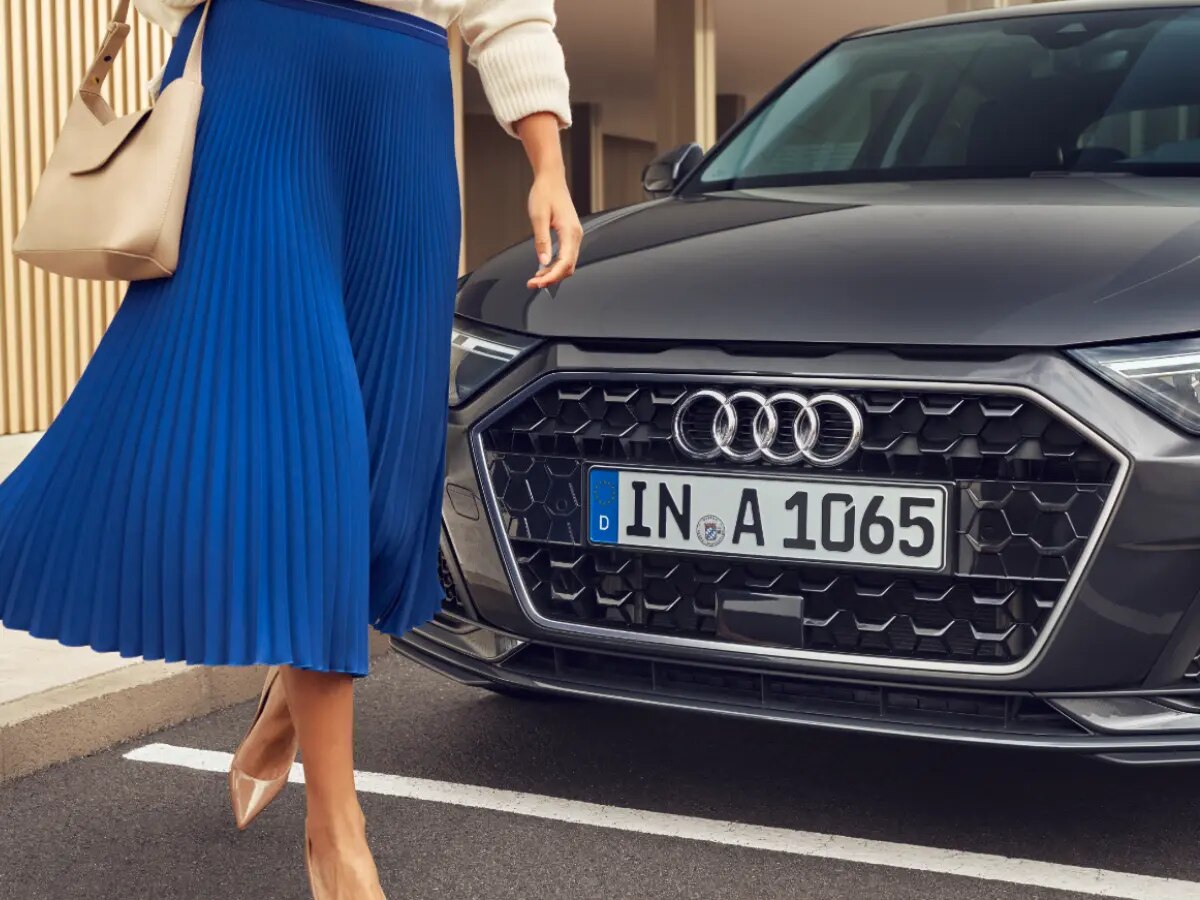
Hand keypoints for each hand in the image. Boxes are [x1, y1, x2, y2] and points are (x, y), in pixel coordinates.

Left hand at [527, 170, 582, 288]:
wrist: (551, 179)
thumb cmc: (544, 193)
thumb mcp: (538, 218)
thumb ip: (542, 241)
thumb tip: (543, 261)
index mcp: (570, 231)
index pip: (564, 262)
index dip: (551, 276)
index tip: (537, 283)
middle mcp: (576, 235)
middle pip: (568, 266)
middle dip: (552, 278)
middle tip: (533, 283)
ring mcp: (575, 235)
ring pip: (568, 263)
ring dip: (553, 273)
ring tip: (536, 278)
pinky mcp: (570, 234)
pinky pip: (566, 256)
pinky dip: (556, 265)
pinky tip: (543, 267)